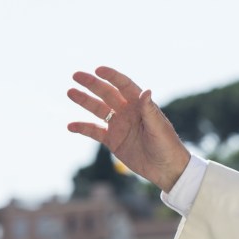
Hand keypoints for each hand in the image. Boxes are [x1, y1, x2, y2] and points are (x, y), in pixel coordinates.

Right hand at [67, 66, 189, 191]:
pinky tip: (70, 126)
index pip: (125, 86)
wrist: (166, 169)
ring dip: (84, 101)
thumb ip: (150, 111)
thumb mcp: (159, 128)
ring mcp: (120, 125)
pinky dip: (82, 128)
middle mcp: (128, 112)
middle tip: (76, 75)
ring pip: (98, 109)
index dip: (112, 76)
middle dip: (92, 84)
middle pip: (107, 94)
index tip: (98, 70)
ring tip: (70, 92)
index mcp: (141, 106)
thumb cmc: (168, 145)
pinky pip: (94, 131)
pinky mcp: (113, 140)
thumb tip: (146, 90)